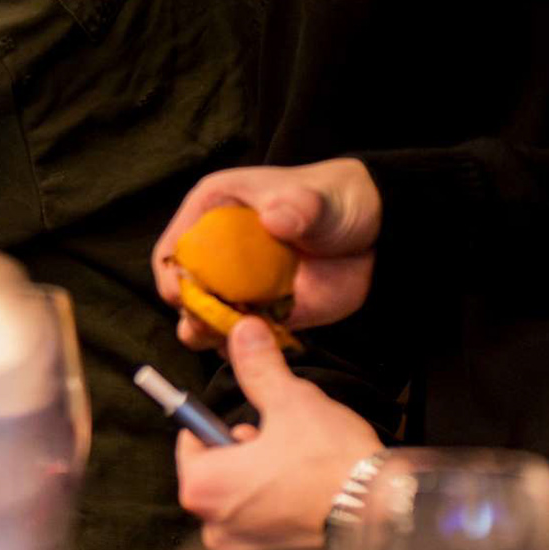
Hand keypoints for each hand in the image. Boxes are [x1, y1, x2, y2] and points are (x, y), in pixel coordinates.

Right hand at [151, 159, 380, 348]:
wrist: (376, 233)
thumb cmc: (331, 200)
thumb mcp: (315, 199)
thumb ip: (298, 208)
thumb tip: (277, 218)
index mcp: (211, 213)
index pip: (173, 248)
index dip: (172, 275)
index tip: (184, 298)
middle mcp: (216, 252)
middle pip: (183, 291)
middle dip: (192, 313)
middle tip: (213, 326)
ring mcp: (239, 287)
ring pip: (205, 319)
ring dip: (212, 335)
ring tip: (235, 338)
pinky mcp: (264, 315)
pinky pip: (241, 339)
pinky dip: (244, 350)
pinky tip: (260, 347)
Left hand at [175, 317, 382, 549]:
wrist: (385, 514)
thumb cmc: (330, 463)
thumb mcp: (289, 401)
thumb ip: (258, 367)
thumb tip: (243, 331)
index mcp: (203, 488)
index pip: (191, 440)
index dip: (220, 424)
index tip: (248, 420)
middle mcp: (216, 526)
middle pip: (216, 470)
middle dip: (243, 452)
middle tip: (279, 442)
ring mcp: (246, 546)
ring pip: (242, 496)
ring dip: (263, 477)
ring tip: (298, 466)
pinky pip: (266, 521)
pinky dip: (281, 503)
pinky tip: (309, 491)